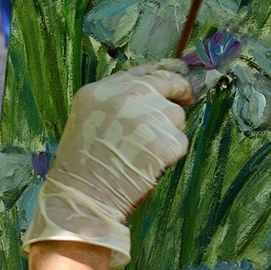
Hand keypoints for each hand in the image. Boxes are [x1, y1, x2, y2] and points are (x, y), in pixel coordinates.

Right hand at [23, 61, 193, 266]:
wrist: (84, 198)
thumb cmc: (83, 167)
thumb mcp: (89, 119)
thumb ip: (117, 102)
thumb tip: (154, 93)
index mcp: (101, 90)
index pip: (141, 71)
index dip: (163, 71)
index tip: (177, 71)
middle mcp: (126, 96)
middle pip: (167, 83)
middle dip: (179, 90)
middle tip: (186, 98)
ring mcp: (148, 117)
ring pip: (176, 116)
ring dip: (168, 131)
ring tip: (143, 152)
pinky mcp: (166, 141)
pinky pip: (179, 142)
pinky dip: (170, 155)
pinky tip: (149, 165)